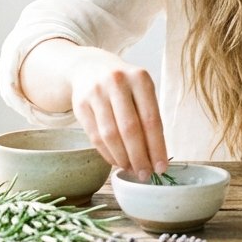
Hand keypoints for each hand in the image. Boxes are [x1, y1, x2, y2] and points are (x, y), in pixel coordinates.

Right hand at [36, 43, 167, 180]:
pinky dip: (107, 153)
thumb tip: (156, 157)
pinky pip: (95, 136)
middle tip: (145, 174)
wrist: (89, 67)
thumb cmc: (124, 84)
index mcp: (140, 78)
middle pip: (130, 129)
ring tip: (132, 169)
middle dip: (139, 157)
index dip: (157, 147)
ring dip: (122, 158)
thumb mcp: (141, 90)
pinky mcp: (80, 105)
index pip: (151, 119)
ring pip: (110, 135)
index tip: (161, 167)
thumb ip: (149, 117)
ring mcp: (96, 93)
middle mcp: (117, 82)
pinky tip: (117, 161)